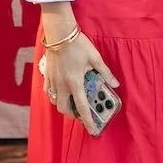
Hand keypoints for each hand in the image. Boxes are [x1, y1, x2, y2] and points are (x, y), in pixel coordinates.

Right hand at [40, 14, 119, 133]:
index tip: (92, 130)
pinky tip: (62, 90)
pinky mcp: (47, 74)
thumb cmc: (78, 44)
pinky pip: (49, 91)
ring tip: (72, 103)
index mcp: (75, 83)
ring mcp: (52, 80)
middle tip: (82, 114)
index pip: (81, 107)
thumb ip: (105, 73)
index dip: (87, 121)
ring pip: (55, 101)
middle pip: (64, 109)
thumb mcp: (95, 58)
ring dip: (63, 105)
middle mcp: (61, 85)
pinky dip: (55, 95)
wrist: (59, 32)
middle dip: (73, 115)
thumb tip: (115, 84)